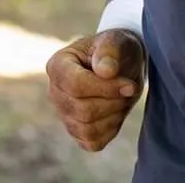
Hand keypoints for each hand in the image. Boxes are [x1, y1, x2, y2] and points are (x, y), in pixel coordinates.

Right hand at [46, 28, 144, 151]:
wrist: (122, 66)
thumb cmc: (116, 50)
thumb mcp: (117, 41)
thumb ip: (110, 50)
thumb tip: (104, 71)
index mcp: (57, 65)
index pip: (75, 85)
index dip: (106, 88)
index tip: (130, 85)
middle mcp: (54, 91)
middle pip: (83, 110)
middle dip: (113, 102)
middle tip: (128, 89)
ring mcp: (63, 114)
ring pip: (87, 129)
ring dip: (114, 116)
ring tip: (121, 99)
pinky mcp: (75, 131)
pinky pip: (92, 142)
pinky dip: (110, 131)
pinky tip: (115, 113)